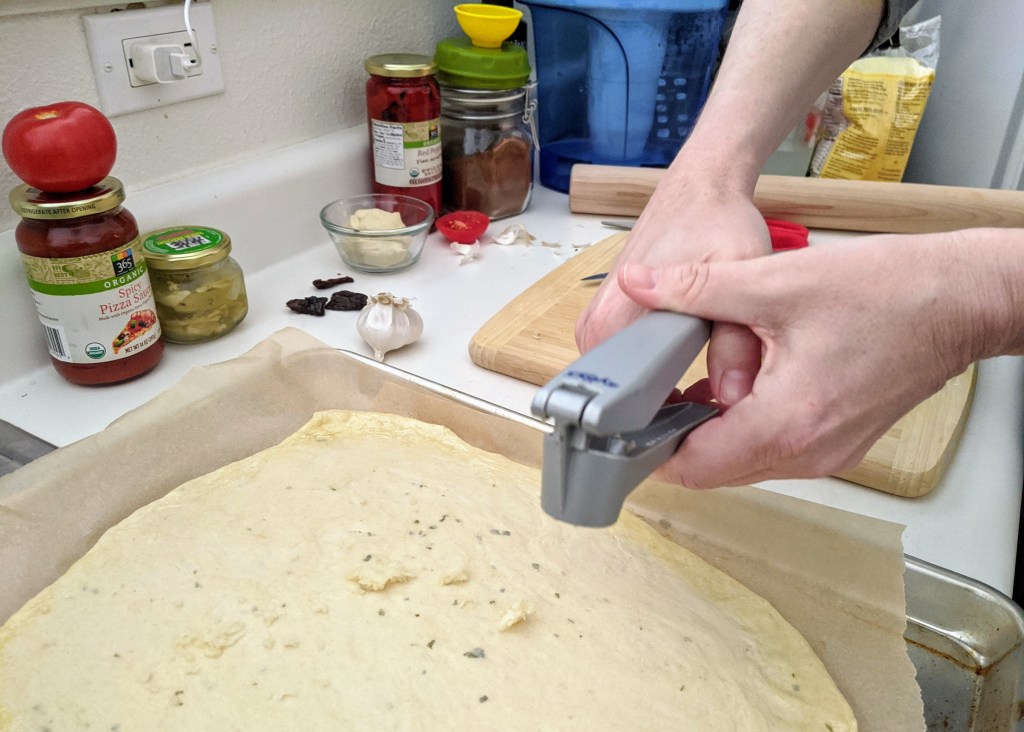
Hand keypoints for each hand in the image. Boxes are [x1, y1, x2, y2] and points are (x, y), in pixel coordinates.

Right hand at [576, 179, 771, 405]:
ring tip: (700, 374)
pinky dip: (651, 371)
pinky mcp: (602, 319)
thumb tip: (732, 396)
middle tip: (708, 393)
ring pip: (622, 384)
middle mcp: (595, 325)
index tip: (697, 423)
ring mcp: (594, 323)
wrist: (698, 189)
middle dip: (666, 406)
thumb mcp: (742, 275)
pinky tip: (683, 359)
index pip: (622, 402)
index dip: (665, 423)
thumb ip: (737, 342)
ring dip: (659, 389)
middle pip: (621, 398)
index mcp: (618, 320)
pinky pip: (621, 365)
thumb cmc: (715, 225)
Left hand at [618, 232, 979, 488]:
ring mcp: (827, 454)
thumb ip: (697, 288)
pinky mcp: (838, 443)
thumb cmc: (892, 291)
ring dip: (712, 433)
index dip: (650, 448)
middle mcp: (808, 453)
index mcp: (787, 422)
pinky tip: (736, 386)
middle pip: (715, 472)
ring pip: (744, 463)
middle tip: (649, 398)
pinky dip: (745, 427)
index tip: (626, 422)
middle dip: (676, 440)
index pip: (694, 468)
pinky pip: (773, 450)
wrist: (964, 300)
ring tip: (689, 386)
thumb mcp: (776, 282)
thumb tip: (641, 286)